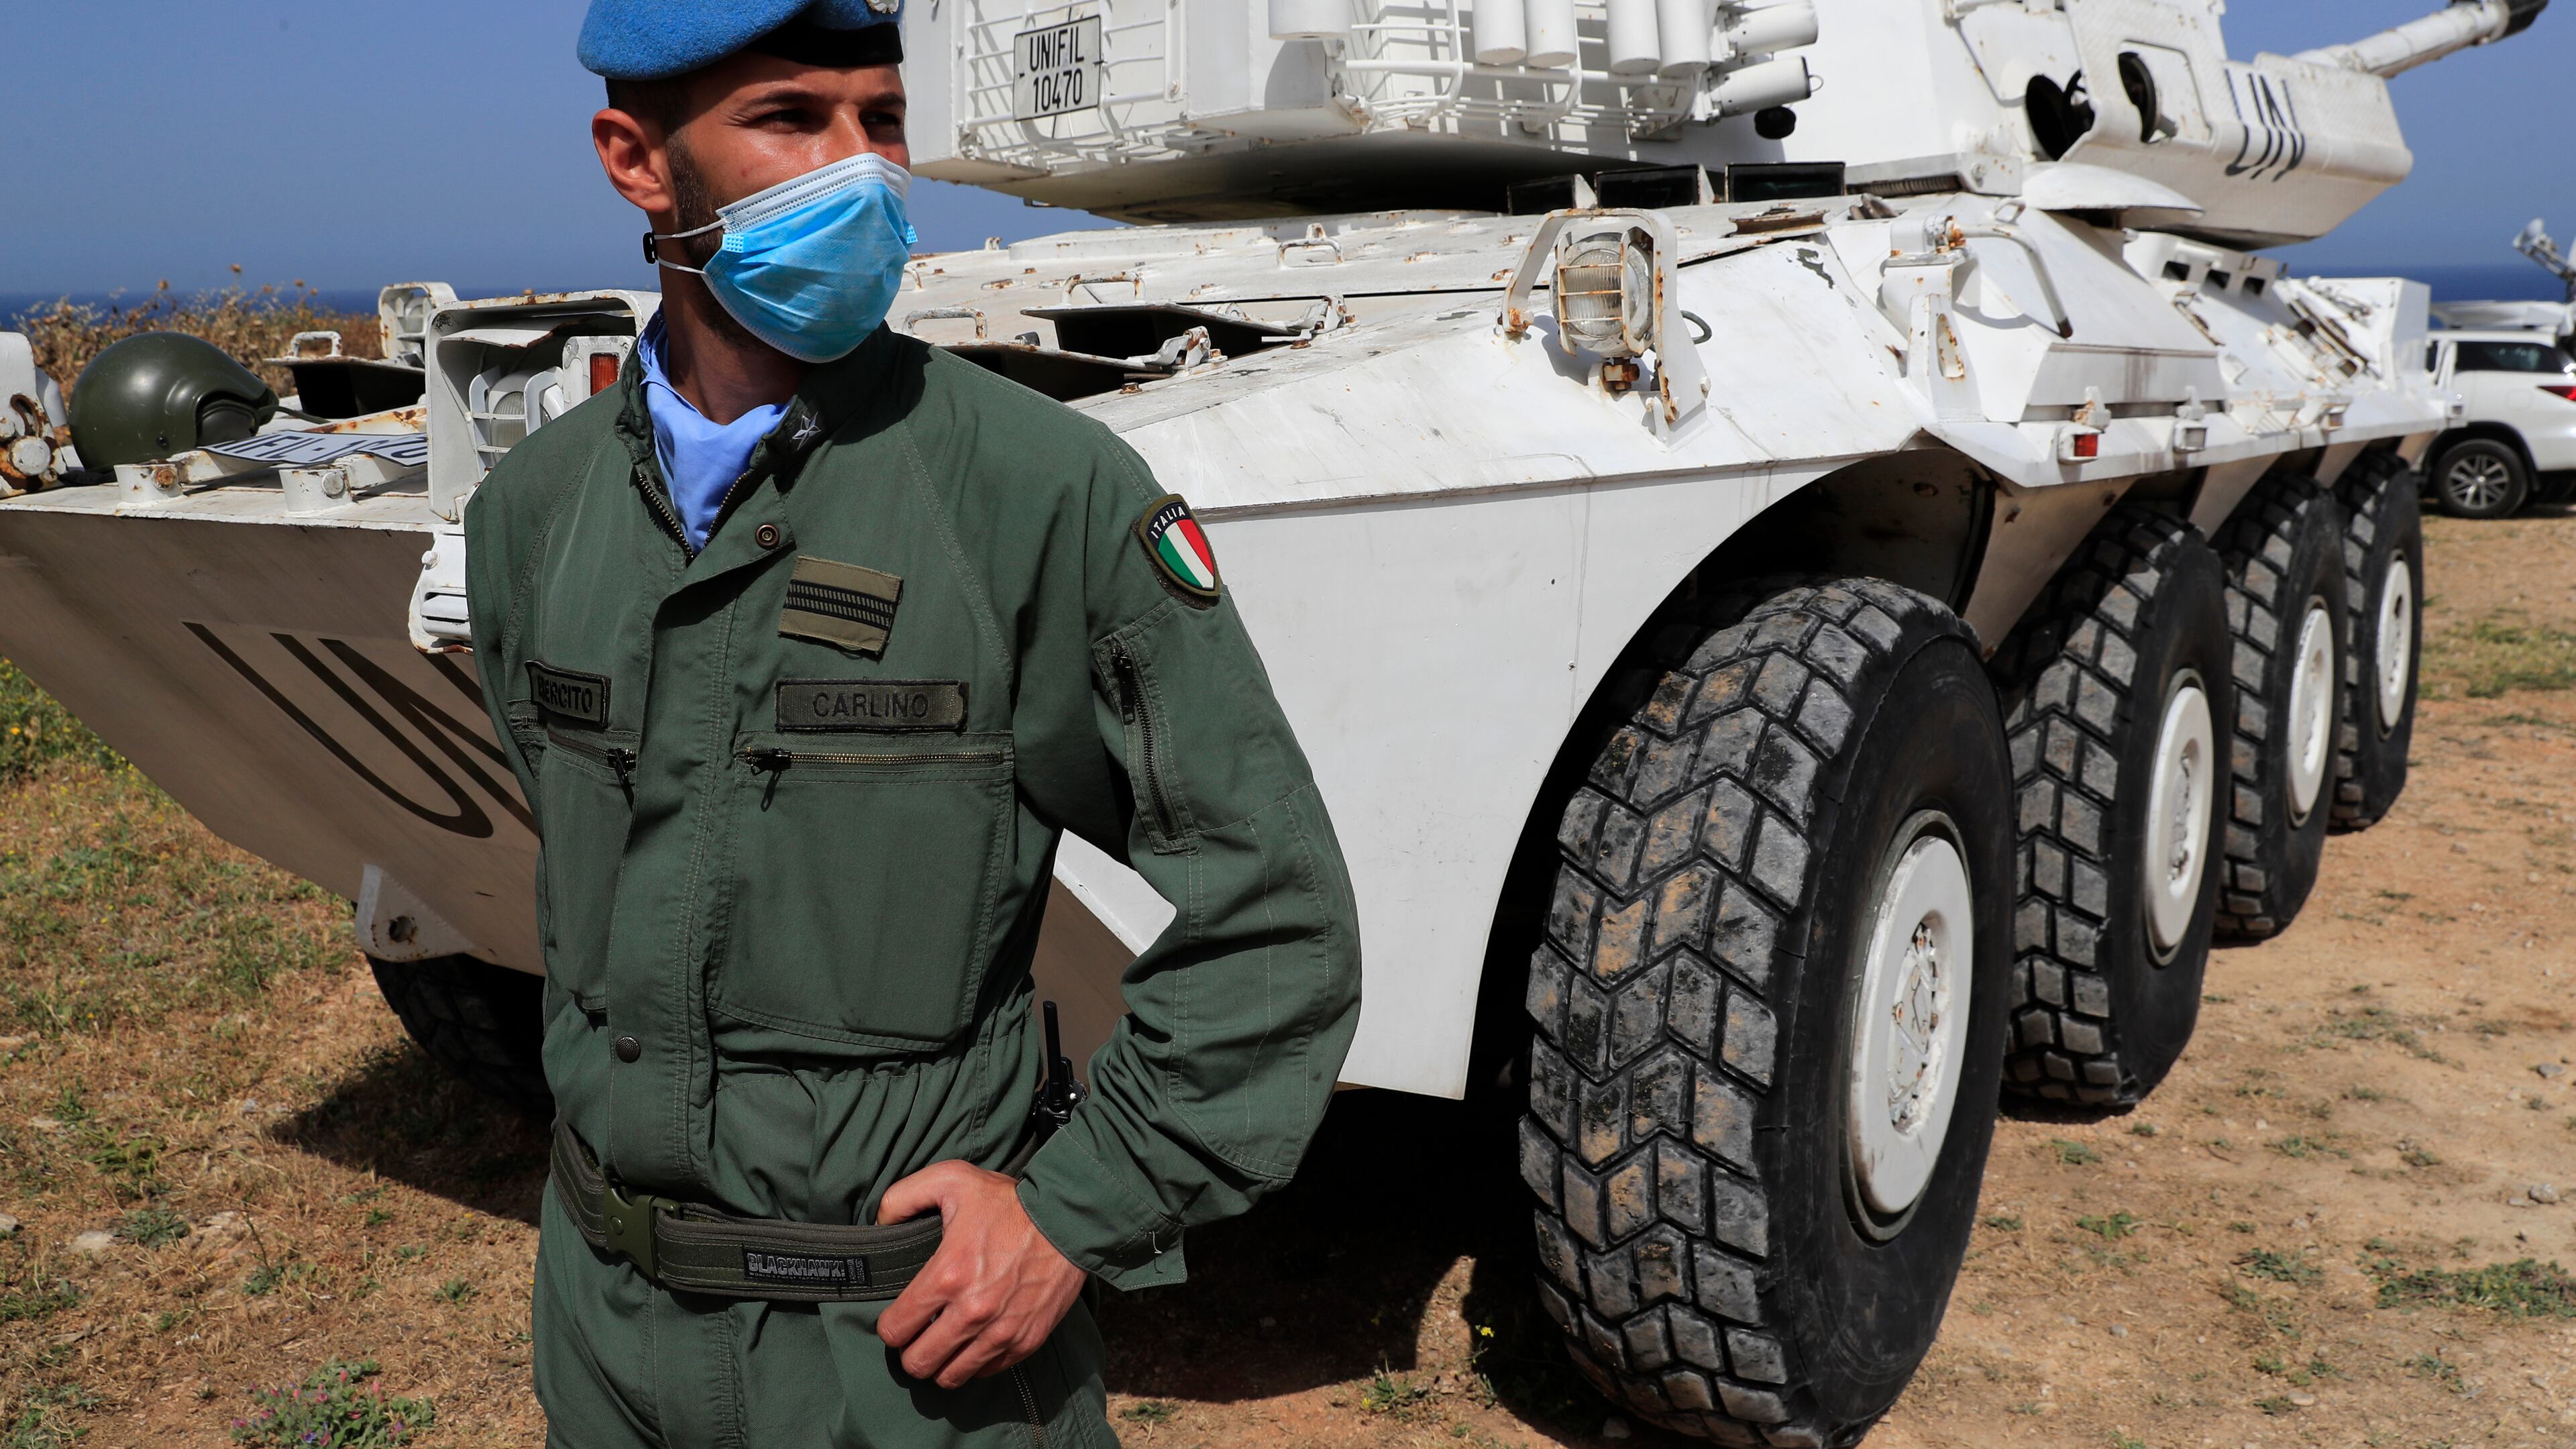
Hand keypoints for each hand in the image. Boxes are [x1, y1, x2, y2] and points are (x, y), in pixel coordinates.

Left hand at [875, 1161, 1087, 1388]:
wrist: (1068, 1220)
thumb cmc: (1009, 1201)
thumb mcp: (951, 1179)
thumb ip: (902, 1197)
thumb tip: (879, 1224)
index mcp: (947, 1275)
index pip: (895, 1330)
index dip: (890, 1326)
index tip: (899, 1317)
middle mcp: (972, 1312)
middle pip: (918, 1363)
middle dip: (910, 1352)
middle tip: (917, 1335)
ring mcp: (1001, 1331)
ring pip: (951, 1376)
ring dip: (941, 1363)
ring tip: (944, 1344)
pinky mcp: (1025, 1341)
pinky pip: (986, 1371)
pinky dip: (975, 1362)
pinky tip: (974, 1340)